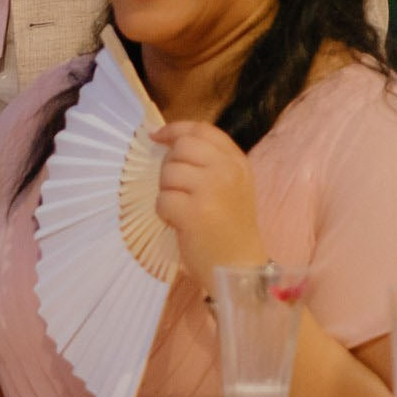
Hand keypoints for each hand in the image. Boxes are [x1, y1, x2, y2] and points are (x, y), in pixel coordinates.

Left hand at [151, 119, 266, 291]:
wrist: (239, 268)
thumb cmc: (229, 227)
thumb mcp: (230, 186)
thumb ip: (208, 161)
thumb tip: (165, 139)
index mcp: (238, 163)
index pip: (202, 130)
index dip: (175, 129)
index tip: (157, 136)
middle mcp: (228, 171)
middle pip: (181, 148)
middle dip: (170, 167)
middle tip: (179, 191)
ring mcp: (213, 190)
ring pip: (168, 173)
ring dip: (167, 192)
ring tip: (184, 210)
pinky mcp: (195, 212)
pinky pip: (162, 200)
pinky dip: (165, 214)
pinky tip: (181, 224)